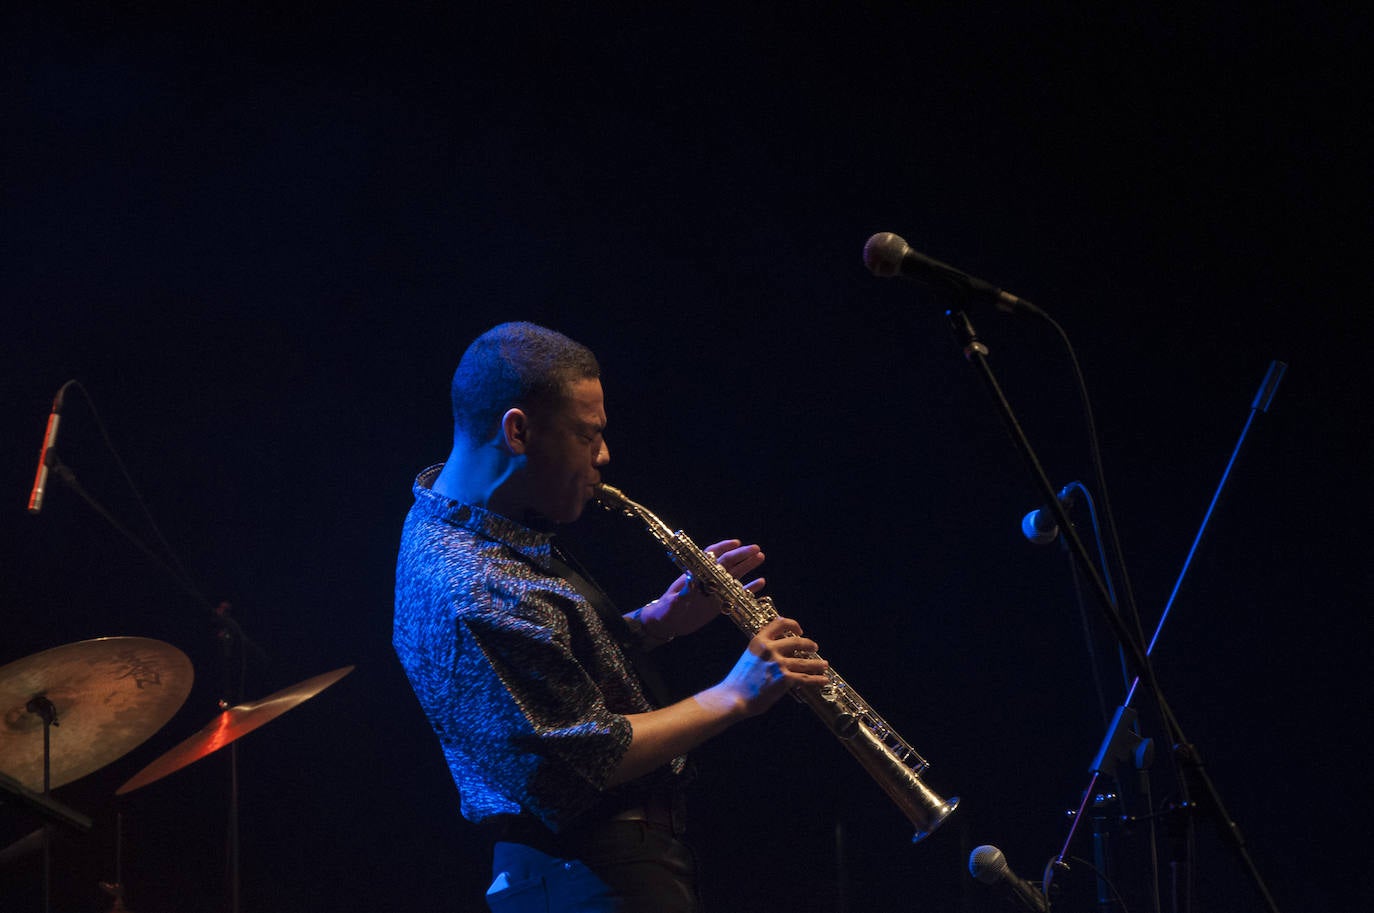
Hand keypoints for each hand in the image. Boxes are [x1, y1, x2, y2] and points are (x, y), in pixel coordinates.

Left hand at [638, 540, 765, 640]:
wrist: (668, 624)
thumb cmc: (667, 610)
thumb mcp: (673, 602)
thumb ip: (683, 594)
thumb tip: (691, 582)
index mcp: (696, 575)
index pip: (711, 556)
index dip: (723, 548)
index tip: (736, 543)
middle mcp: (708, 580)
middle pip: (727, 564)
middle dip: (741, 555)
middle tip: (756, 549)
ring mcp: (715, 590)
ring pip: (734, 575)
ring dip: (747, 566)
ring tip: (760, 557)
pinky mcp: (720, 603)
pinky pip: (737, 593)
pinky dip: (749, 588)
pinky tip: (761, 582)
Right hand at [699, 616, 829, 718]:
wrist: (733, 697)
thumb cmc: (738, 681)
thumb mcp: (748, 657)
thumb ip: (762, 651)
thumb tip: (779, 651)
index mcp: (759, 641)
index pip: (780, 623)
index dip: (793, 625)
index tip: (799, 630)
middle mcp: (770, 649)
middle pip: (797, 641)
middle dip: (809, 644)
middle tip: (814, 647)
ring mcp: (779, 664)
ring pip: (805, 661)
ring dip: (817, 663)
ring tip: (824, 665)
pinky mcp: (785, 679)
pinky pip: (806, 678)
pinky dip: (817, 679)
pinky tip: (823, 680)